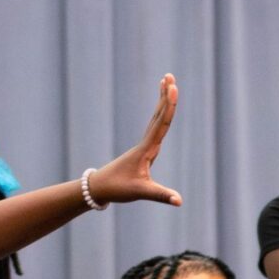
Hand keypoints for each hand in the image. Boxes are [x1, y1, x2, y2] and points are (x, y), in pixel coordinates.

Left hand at [87, 74, 182, 206]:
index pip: (161, 123)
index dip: (169, 105)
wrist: (99, 188)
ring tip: (166, 84)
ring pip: (156, 119)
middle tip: (169, 76)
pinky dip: (160, 116)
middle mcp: (145, 143)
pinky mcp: (143, 151)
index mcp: (146, 149)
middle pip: (158, 115)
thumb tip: (179, 201)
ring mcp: (144, 146)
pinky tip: (163, 111)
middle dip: (165, 96)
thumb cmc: (118, 189)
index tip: (173, 88)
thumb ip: (160, 195)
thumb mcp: (140, 193)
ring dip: (162, 101)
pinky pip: (155, 128)